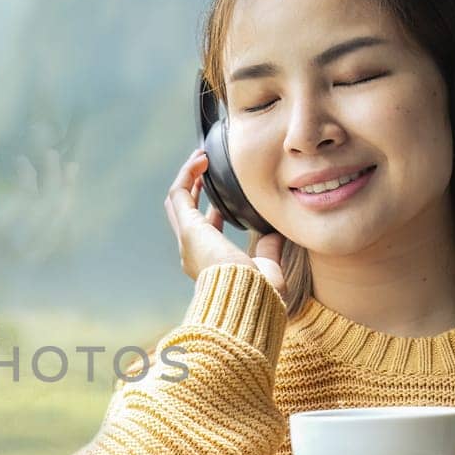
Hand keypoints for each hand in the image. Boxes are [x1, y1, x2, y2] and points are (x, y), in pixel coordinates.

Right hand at [165, 149, 285, 292]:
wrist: (247, 297)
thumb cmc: (258, 293)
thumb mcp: (267, 266)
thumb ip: (268, 249)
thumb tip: (276, 232)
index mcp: (209, 262)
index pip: (206, 232)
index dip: (213, 211)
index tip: (226, 197)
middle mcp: (192, 251)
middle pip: (184, 213)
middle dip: (194, 189)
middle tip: (206, 168)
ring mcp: (187, 239)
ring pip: (177, 202)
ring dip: (188, 177)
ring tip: (201, 157)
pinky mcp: (188, 228)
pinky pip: (180, 194)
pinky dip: (188, 174)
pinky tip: (201, 159)